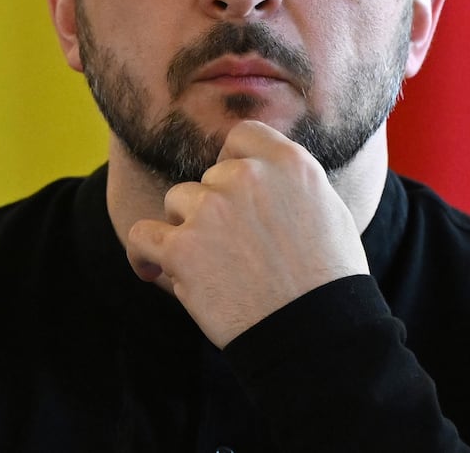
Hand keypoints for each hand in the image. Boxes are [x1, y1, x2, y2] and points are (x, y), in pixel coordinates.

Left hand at [125, 120, 369, 347]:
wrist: (314, 333)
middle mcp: (247, 177)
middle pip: (209, 177)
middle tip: (234, 249)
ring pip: (177, 203)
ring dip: (187, 230)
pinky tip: (151, 269)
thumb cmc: (327, 281)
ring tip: (210, 268)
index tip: (234, 190)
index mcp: (288, 163)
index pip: (242, 136)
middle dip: (215, 208)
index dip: (234, 162)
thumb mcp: (327, 210)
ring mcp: (212, 209)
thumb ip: (288, 183)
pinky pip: (141, 236)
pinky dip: (143, 254)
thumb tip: (259, 171)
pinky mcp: (182, 248)